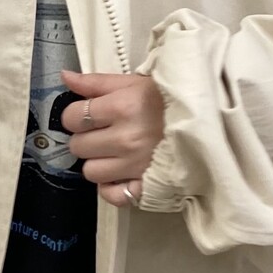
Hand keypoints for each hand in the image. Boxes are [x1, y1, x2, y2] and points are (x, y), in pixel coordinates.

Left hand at [60, 69, 164, 207]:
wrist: (207, 120)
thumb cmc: (167, 99)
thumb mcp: (134, 83)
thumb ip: (96, 82)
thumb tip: (65, 77)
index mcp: (122, 107)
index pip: (72, 117)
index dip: (76, 115)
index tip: (89, 114)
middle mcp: (126, 139)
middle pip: (78, 146)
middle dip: (87, 138)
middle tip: (104, 133)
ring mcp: (136, 166)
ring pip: (91, 172)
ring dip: (99, 163)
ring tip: (115, 152)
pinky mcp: (146, 187)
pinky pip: (112, 195)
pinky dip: (113, 187)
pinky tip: (121, 173)